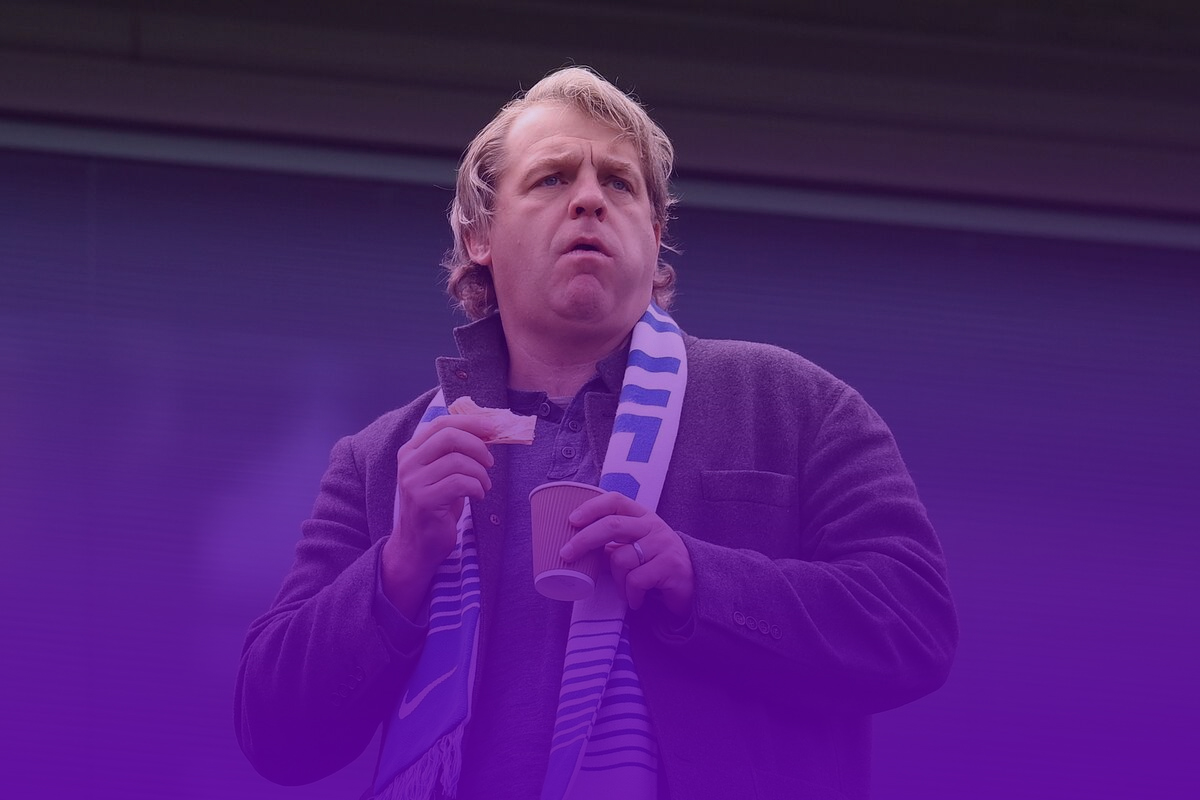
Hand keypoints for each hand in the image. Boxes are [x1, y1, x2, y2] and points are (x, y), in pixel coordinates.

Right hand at [381, 414, 495, 615]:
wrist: (418, 544)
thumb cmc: (436, 506)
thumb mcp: (442, 473)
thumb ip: (455, 452)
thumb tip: (487, 431)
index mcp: (411, 451)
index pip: (442, 423)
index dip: (470, 423)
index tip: (492, 428)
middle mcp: (408, 463)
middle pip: (449, 437)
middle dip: (478, 446)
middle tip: (490, 462)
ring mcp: (413, 482)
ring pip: (458, 461)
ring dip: (480, 473)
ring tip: (484, 485)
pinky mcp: (424, 500)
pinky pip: (460, 483)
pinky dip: (477, 487)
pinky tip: (478, 496)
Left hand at [560, 492, 694, 617]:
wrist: (694, 585)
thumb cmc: (656, 565)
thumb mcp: (634, 549)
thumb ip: (610, 546)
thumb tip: (575, 547)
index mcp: (642, 516)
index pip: (615, 501)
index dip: (592, 507)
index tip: (571, 520)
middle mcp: (653, 526)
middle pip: (612, 525)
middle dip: (584, 540)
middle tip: (566, 555)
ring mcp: (663, 544)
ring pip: (621, 559)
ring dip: (617, 581)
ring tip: (625, 591)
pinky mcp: (670, 565)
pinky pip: (636, 580)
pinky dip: (631, 594)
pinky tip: (637, 600)